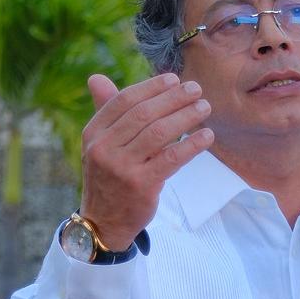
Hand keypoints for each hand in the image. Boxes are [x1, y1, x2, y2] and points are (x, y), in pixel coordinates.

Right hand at [78, 73, 214, 246]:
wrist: (103, 221)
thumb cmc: (108, 177)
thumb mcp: (98, 145)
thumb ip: (104, 112)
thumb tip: (96, 77)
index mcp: (93, 133)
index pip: (124, 100)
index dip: (151, 87)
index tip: (173, 79)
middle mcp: (103, 148)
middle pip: (144, 114)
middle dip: (174, 98)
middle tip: (196, 89)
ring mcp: (122, 167)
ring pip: (159, 133)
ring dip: (186, 116)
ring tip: (204, 107)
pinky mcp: (141, 185)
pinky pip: (172, 158)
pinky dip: (192, 144)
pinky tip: (206, 136)